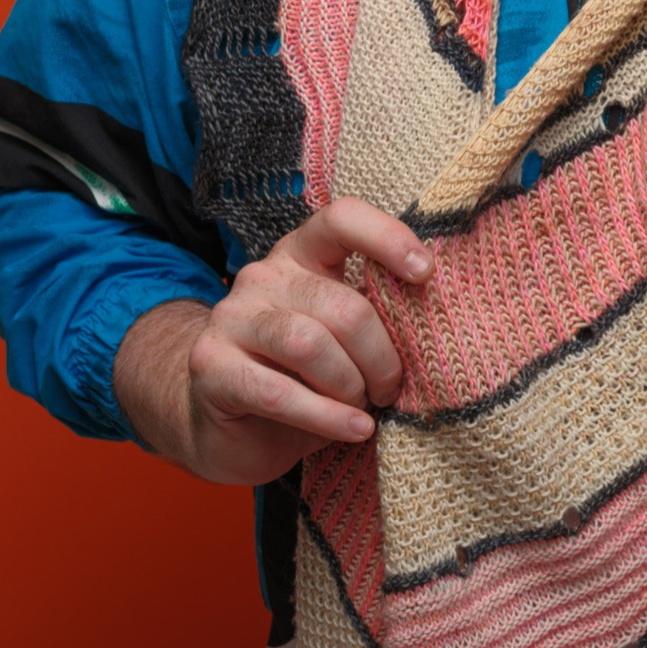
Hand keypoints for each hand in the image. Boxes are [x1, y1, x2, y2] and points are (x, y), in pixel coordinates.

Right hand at [114, 198, 432, 485]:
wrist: (227, 423)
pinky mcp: (211, 365)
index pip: (342, 218)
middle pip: (340, 303)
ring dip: (350, 385)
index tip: (425, 273)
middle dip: (380, 354)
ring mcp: (232, 317)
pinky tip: (355, 430)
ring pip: (309, 344)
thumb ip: (374, 315)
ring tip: (365, 408)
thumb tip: (435, 316)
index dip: (387, 238)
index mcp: (303, 252)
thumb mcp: (344, 336)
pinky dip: (327, 417)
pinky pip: (279, 393)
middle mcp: (264, 275)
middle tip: (391, 387)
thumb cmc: (304, 374)